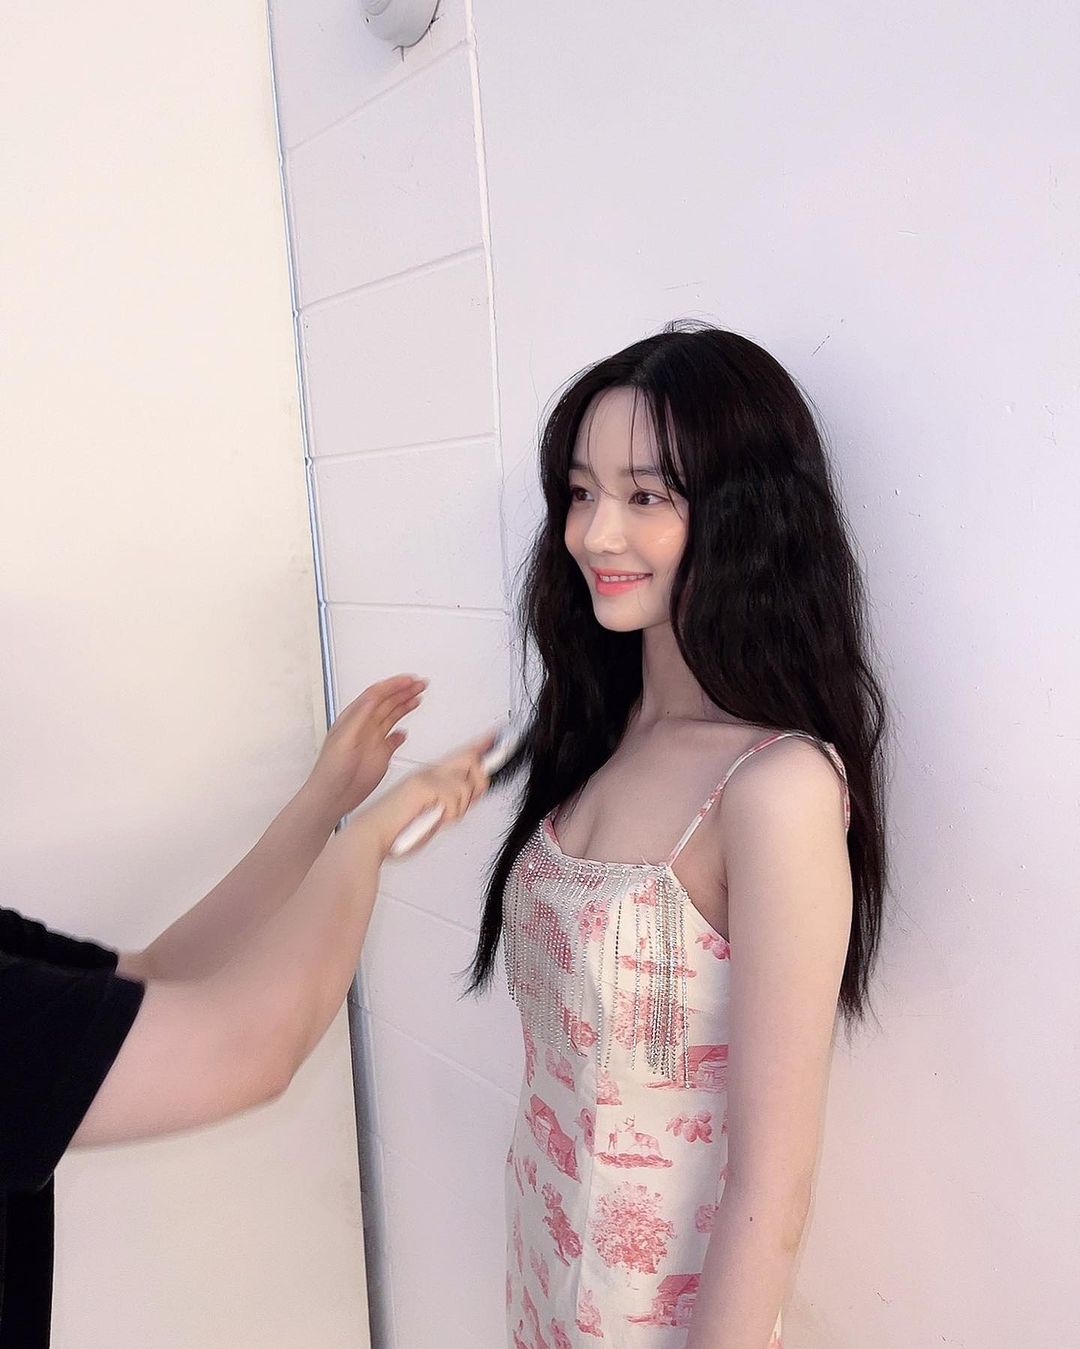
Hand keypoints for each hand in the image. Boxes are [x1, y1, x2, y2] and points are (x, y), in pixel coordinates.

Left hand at [305, 674, 426, 820]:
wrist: (333, 796)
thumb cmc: (330, 769)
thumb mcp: (344, 738)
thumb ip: (359, 717)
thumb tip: (373, 698)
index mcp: (354, 718)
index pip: (376, 694)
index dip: (393, 685)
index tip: (409, 680)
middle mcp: (365, 726)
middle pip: (387, 701)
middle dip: (404, 690)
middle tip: (420, 683)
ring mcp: (373, 740)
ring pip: (392, 716)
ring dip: (405, 704)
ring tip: (419, 695)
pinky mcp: (380, 755)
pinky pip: (393, 739)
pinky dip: (401, 734)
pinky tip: (405, 731)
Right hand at [353, 727, 499, 859]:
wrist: (373, 837)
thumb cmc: (397, 832)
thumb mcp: (434, 818)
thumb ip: (451, 805)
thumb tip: (471, 798)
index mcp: (430, 778)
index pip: (461, 755)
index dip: (481, 744)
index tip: (496, 735)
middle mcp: (429, 773)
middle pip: (470, 759)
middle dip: (480, 781)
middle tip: (470, 800)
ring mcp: (426, 777)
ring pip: (465, 786)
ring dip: (459, 810)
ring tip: (440, 819)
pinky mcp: (423, 786)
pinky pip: (454, 799)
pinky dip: (449, 815)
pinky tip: (432, 819)